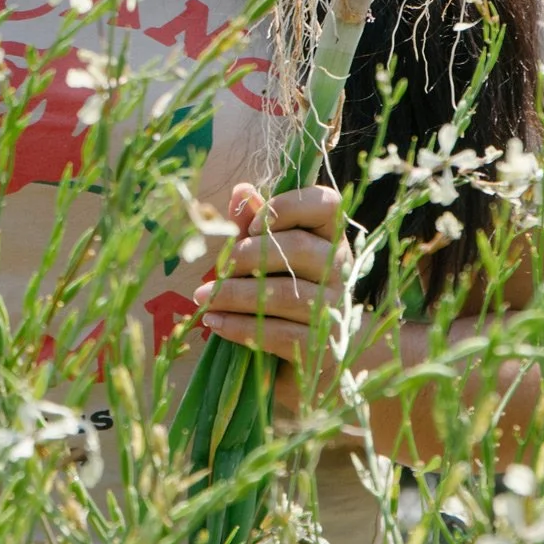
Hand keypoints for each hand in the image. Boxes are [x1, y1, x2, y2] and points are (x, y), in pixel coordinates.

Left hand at [192, 183, 351, 367]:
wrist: (311, 352)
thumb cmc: (282, 288)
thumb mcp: (269, 253)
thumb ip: (255, 223)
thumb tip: (241, 190)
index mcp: (329, 236)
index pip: (326, 203)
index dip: (286, 207)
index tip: (250, 227)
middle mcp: (339, 269)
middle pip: (298, 248)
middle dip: (247, 256)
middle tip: (217, 269)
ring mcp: (334, 309)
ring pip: (284, 294)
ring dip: (235, 294)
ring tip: (203, 297)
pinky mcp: (321, 346)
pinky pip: (278, 333)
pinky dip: (240, 326)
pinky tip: (215, 322)